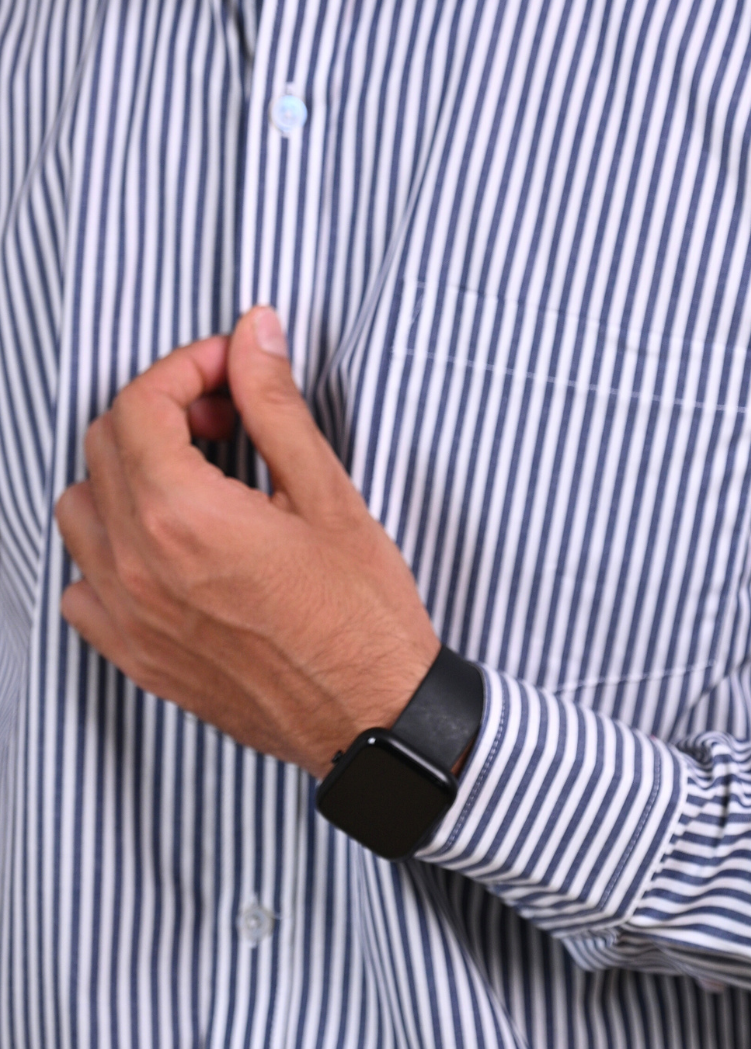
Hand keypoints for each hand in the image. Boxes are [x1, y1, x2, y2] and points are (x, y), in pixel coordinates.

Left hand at [54, 307, 440, 778]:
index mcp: (185, 516)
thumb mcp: (330, 495)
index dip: (187, 367)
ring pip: (79, 510)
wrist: (373, 713)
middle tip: (227, 419)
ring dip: (127, 474)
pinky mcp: (136, 656)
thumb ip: (276, 407)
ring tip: (194, 480)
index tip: (230, 369)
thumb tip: (253, 335)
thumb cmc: (363, 612)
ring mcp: (128, 616)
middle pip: (103, 446)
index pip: (141, 404)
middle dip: (162, 411)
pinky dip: (110, 549)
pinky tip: (168, 550)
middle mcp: (137, 564)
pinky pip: (81, 584)